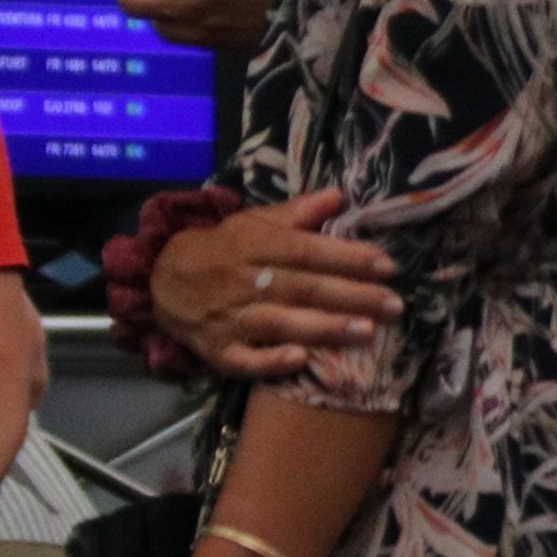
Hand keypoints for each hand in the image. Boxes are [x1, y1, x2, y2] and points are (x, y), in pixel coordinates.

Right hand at [154, 188, 399, 377]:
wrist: (162, 279)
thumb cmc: (224, 249)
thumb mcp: (254, 222)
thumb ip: (298, 212)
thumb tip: (340, 195)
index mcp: (254, 245)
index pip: (306, 250)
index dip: (347, 257)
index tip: (387, 266)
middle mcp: (243, 280)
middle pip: (301, 288)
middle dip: (351, 296)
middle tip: (395, 305)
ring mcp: (228, 317)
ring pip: (280, 322)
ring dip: (324, 328)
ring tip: (368, 332)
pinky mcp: (217, 350)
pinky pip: (244, 360)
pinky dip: (271, 361)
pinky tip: (301, 359)